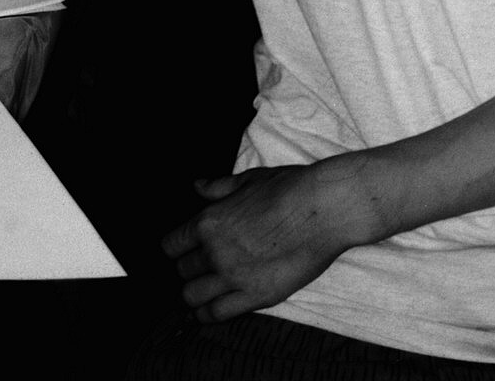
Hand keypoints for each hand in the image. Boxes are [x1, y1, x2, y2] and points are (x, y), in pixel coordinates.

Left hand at [162, 164, 358, 321]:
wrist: (323, 208)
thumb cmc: (289, 188)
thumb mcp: (249, 179)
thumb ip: (219, 187)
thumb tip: (197, 186)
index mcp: (209, 221)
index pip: (171, 246)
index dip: (177, 248)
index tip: (185, 249)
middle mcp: (215, 251)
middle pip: (182, 272)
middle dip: (190, 269)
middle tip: (203, 267)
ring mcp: (233, 276)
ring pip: (192, 297)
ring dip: (196, 294)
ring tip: (205, 290)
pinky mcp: (255, 296)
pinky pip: (216, 314)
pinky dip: (209, 314)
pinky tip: (212, 308)